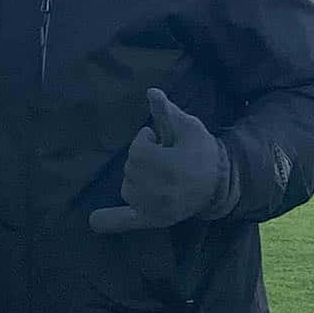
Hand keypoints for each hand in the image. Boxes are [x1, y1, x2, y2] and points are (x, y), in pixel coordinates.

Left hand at [89, 88, 234, 233]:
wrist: (219, 184)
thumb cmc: (203, 152)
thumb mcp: (189, 128)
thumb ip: (167, 111)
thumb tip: (151, 91)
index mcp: (169, 165)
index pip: (137, 150)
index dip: (145, 141)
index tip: (158, 141)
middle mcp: (160, 190)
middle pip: (130, 169)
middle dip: (142, 160)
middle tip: (162, 160)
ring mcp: (155, 207)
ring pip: (126, 188)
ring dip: (135, 179)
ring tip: (157, 177)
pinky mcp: (153, 219)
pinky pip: (126, 220)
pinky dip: (110, 221)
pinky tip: (94, 220)